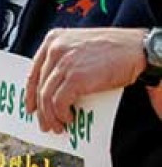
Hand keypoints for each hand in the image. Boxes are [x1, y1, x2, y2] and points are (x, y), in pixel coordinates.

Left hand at [25, 28, 147, 132]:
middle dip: (41, 109)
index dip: (30, 93)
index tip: (31, 107)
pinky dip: (61, 113)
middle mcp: (54, 49)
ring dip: (50, 116)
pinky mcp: (75, 77)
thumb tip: (52, 88)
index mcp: (53, 39)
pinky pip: (59, 101)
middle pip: (39, 86)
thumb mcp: (80, 46)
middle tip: (45, 123)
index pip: (34, 71)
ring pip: (46, 96)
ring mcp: (64, 63)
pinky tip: (69, 118)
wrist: (137, 48)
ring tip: (58, 126)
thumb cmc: (114, 49)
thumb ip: (63, 60)